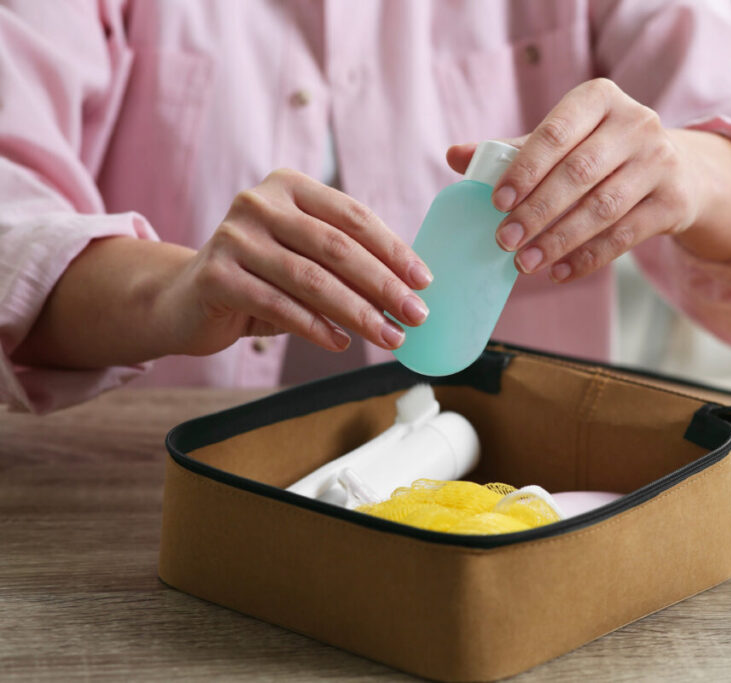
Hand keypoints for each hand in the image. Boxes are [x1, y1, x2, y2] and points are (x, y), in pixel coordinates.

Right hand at [160, 169, 432, 355]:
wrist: (185, 299)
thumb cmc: (260, 277)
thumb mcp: (304, 258)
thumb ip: (345, 261)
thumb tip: (409, 289)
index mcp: (289, 186)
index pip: (353, 216)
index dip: (394, 249)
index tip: (424, 281)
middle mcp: (259, 203)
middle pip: (337, 247)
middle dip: (383, 285)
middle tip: (416, 315)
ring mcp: (234, 237)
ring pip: (311, 279)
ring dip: (358, 313)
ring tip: (389, 337)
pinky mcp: (216, 276)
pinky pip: (279, 306)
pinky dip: (316, 328)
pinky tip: (342, 343)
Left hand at [446, 78, 709, 282]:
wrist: (678, 171)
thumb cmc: (603, 153)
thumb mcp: (564, 142)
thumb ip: (513, 150)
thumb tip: (455, 156)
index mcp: (600, 98)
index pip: (555, 134)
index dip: (525, 170)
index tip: (497, 203)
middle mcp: (636, 123)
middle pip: (578, 173)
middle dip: (536, 212)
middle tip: (504, 241)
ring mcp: (660, 161)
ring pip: (602, 208)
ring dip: (558, 240)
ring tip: (525, 264)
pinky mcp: (674, 201)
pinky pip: (625, 235)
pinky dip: (588, 258)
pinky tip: (560, 272)